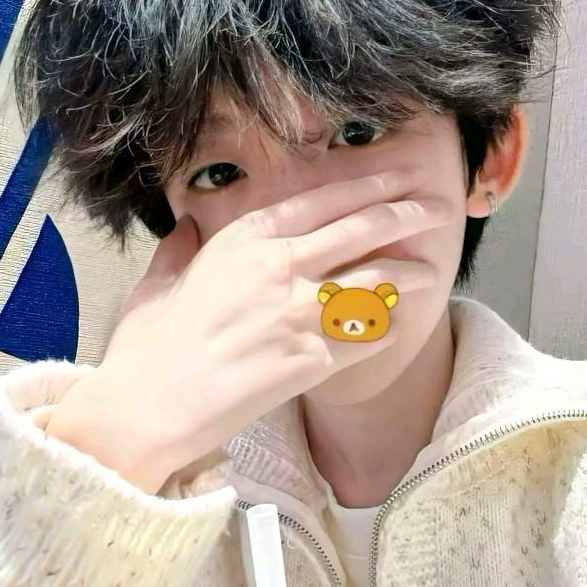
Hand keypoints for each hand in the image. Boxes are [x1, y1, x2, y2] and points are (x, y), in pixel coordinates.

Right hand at [46, 168, 451, 492]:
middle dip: (407, 216)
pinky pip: (367, 338)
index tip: (398, 180)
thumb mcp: (159, 282)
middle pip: (362, 231)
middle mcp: (282, 267)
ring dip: (408, 275)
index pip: (324, 201)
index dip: (370, 187)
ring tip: (429, 272)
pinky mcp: (314, 360)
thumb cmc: (150, 344)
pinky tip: (399, 325)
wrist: (153, 405)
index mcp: (246, 240)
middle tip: (437, 211)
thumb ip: (181, 249)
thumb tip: (186, 227)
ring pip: (376, 283)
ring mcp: (302, 313)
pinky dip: (387, 329)